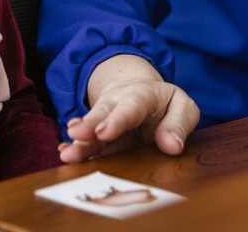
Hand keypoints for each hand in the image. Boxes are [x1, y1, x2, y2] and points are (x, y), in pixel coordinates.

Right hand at [58, 54, 198, 163]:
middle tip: (75, 134)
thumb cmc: (165, 104)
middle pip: (102, 113)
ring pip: (91, 130)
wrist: (142, 93)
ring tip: (67, 153)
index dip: (115, 120)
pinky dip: (78, 150)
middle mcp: (117, 105)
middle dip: (88, 125)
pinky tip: (65, 154)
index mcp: (141, 95)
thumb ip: (179, 124)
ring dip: (79, 142)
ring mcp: (106, 121)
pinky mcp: (101, 138)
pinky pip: (88, 144)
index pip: (129, 107)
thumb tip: (172, 146)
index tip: (103, 132)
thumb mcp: (182, 106)